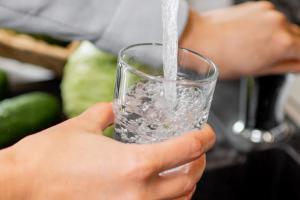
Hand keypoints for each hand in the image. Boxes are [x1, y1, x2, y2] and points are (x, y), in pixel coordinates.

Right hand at [0, 103, 214, 199]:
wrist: (23, 185)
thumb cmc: (50, 156)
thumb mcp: (84, 125)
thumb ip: (106, 113)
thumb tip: (116, 108)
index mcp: (134, 164)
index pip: (187, 149)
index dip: (204, 138)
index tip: (206, 132)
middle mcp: (139, 193)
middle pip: (190, 179)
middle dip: (200, 162)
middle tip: (197, 149)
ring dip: (188, 183)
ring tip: (183, 168)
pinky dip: (169, 199)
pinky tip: (161, 188)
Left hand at [180, 2, 299, 78]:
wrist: (198, 38)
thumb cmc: (220, 58)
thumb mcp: (256, 70)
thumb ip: (284, 66)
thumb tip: (297, 65)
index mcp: (282, 43)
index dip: (298, 60)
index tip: (293, 63)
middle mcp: (279, 23)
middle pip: (299, 38)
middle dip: (292, 49)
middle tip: (274, 58)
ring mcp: (269, 12)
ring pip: (286, 27)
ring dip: (279, 37)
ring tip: (256, 48)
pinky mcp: (259, 5)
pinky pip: (272, 18)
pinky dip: (267, 27)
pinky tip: (251, 36)